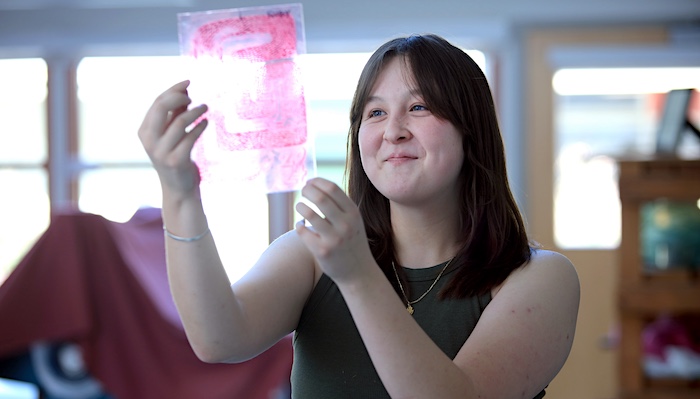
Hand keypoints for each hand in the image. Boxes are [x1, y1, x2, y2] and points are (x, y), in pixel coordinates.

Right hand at [137, 80, 208, 195]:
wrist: (178, 188)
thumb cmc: (176, 156)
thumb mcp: (171, 134)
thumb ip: (175, 113)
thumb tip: (185, 90)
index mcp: (144, 131)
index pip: (157, 102)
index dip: (173, 90)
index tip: (188, 83)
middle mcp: (149, 140)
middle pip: (162, 107)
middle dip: (179, 96)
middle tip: (193, 97)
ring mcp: (161, 151)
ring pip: (180, 121)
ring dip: (196, 111)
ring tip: (205, 108)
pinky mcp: (176, 160)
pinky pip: (191, 137)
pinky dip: (200, 127)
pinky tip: (206, 123)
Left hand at [294, 178, 375, 283]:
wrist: (358, 271)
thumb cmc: (351, 241)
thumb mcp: (352, 220)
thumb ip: (338, 204)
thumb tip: (314, 184)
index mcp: (353, 213)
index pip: (332, 188)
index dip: (317, 182)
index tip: (309, 182)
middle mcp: (345, 224)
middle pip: (320, 197)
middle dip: (307, 190)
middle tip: (303, 191)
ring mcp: (334, 238)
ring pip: (309, 213)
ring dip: (301, 206)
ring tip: (300, 207)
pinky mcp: (322, 251)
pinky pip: (303, 231)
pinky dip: (300, 225)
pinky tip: (302, 226)